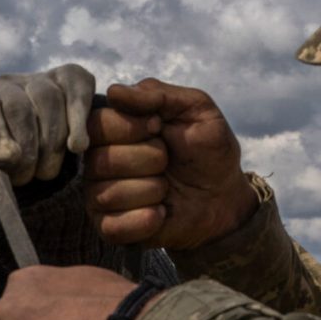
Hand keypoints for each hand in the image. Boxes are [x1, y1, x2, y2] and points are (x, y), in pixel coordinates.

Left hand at [0, 64, 96, 202]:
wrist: (8, 156)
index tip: (8, 164)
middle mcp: (4, 83)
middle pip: (20, 108)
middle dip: (27, 151)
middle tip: (25, 178)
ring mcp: (37, 79)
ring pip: (51, 100)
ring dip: (53, 143)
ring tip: (46, 172)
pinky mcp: (68, 79)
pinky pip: (78, 89)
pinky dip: (80, 118)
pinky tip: (77, 146)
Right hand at [84, 78, 261, 249]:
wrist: (223, 196)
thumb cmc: (207, 150)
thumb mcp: (195, 109)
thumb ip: (157, 95)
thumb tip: (113, 91)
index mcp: (112, 129)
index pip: (97, 124)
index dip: (132, 127)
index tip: (159, 128)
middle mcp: (98, 162)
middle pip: (101, 160)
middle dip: (150, 159)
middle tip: (168, 162)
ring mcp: (99, 196)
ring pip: (109, 193)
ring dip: (153, 190)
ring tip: (166, 188)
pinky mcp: (108, 227)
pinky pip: (113, 226)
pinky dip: (146, 220)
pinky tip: (161, 213)